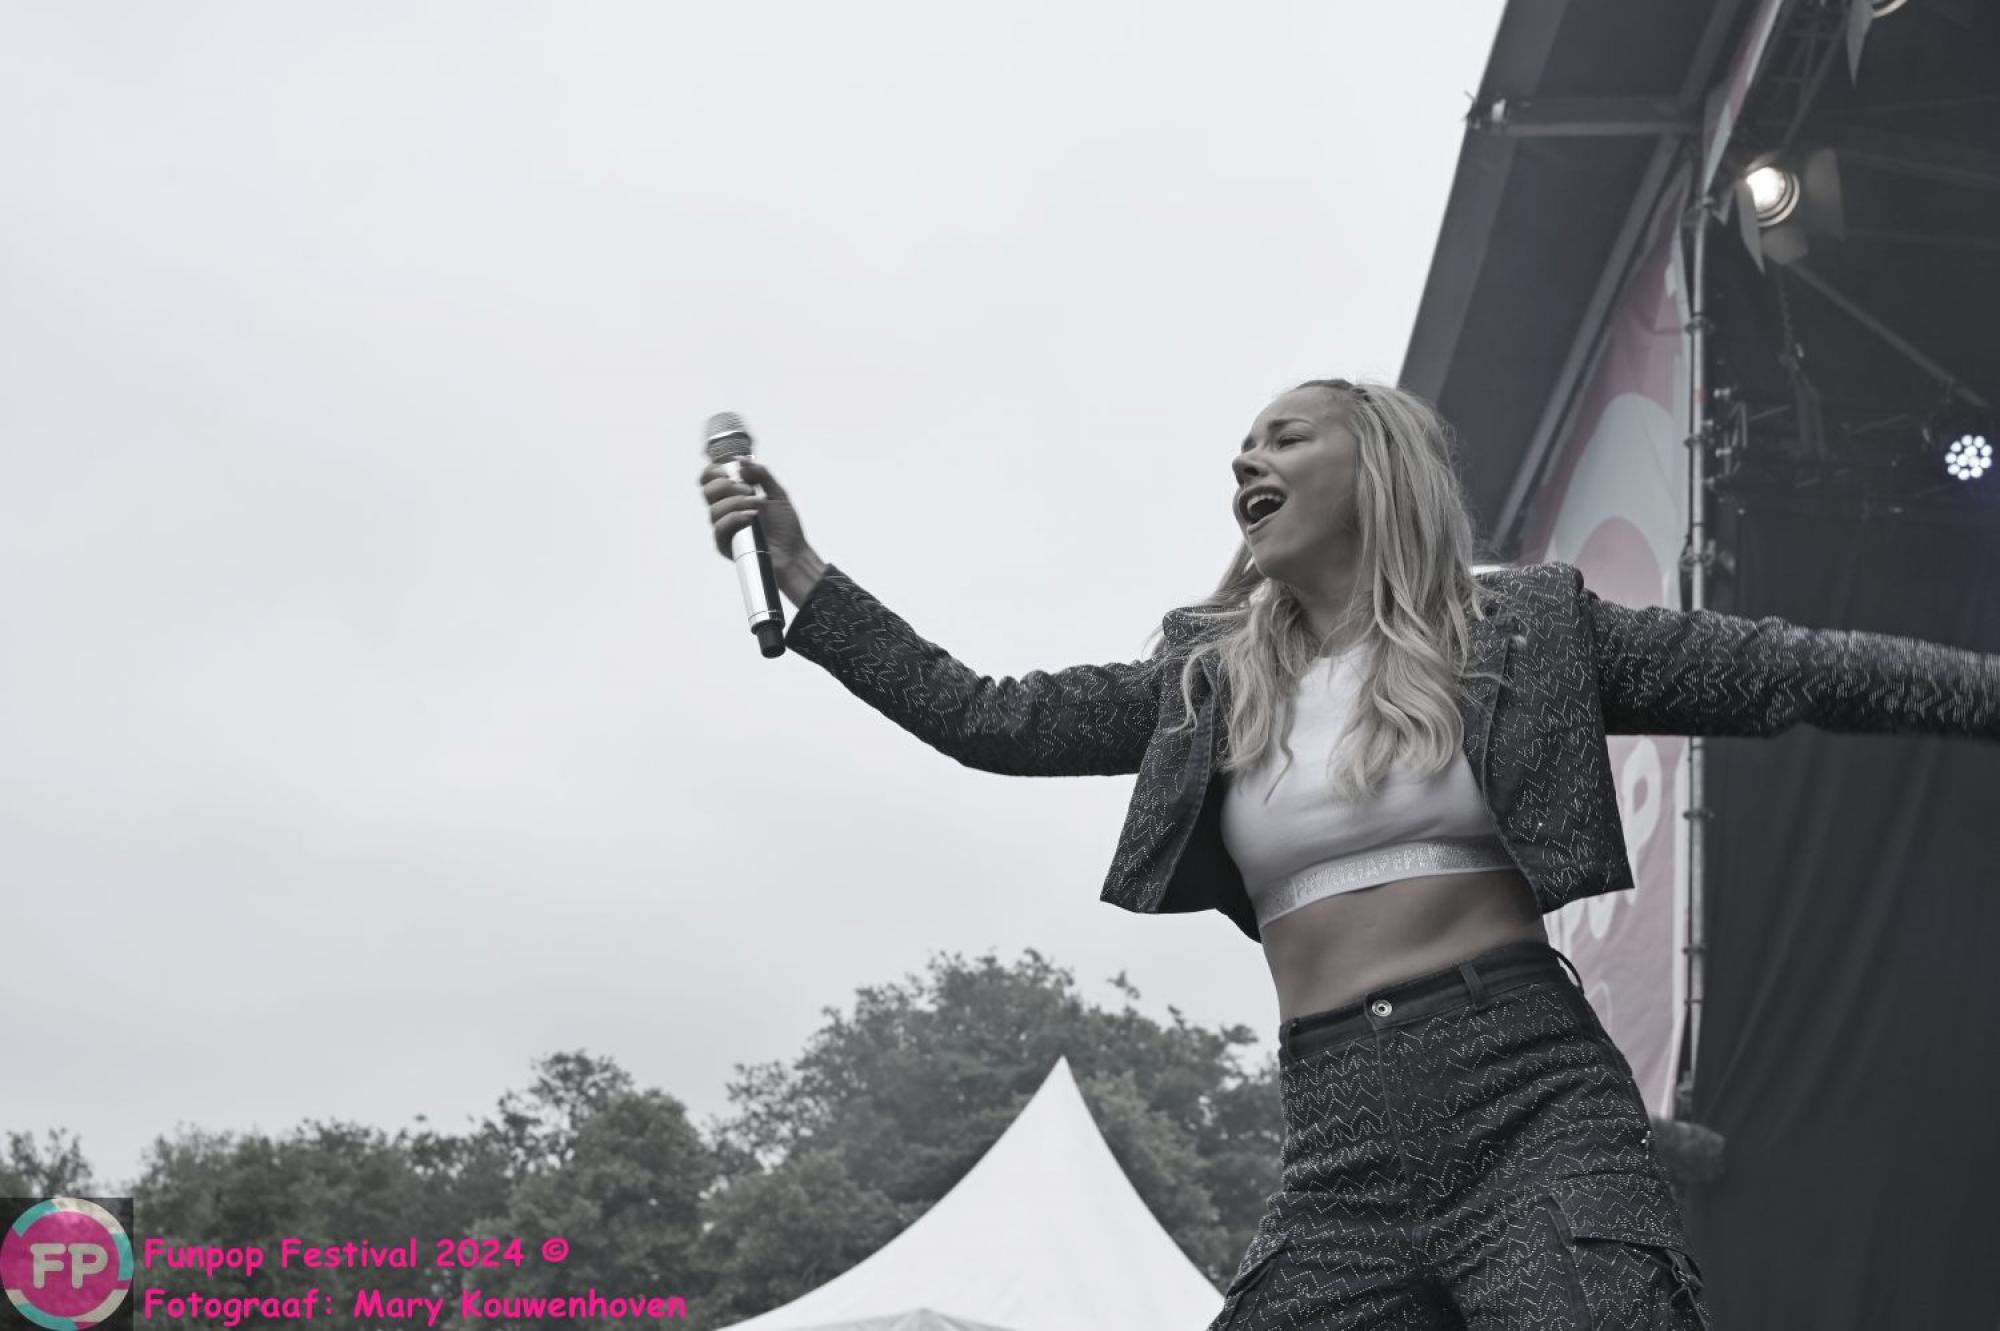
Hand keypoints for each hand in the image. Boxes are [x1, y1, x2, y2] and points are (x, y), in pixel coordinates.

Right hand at [698, 457, 815, 593]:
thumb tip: (740, 460)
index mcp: (734, 495)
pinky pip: (720, 528)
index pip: (711, 479)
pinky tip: (751, 518)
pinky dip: (735, 519)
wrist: (792, 552)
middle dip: (727, 486)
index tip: (728, 472)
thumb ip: (760, 474)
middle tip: (749, 490)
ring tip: (758, 508)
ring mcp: (724, 528)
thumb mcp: (777, 493)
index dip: (713, 471)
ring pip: (714, 509)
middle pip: (707, 491)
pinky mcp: (724, 544)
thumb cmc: (785, 526)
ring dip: (737, 503)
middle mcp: (726, 510)